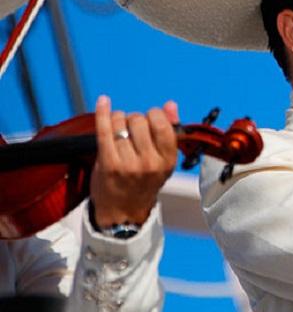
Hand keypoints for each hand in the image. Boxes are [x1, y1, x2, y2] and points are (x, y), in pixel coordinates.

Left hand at [90, 95, 178, 227]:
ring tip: (118, 131)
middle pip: (140, 121)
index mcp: (168, 160)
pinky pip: (104, 130)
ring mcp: (128, 164)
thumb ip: (170, 130)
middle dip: (134, 119)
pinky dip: (103, 113)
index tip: (149, 120)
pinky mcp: (108, 164)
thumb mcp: (163, 159)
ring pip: (121, 123)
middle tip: (131, 130)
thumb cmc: (144, 181)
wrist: (123, 210)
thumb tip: (170, 104)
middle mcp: (150, 163)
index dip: (154, 115)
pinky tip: (103, 101)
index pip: (163, 124)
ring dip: (118, 120)